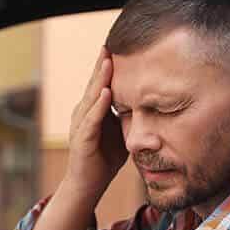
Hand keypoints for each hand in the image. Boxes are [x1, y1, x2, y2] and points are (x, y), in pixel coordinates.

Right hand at [67, 46, 128, 191]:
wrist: (88, 185)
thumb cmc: (104, 159)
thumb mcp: (119, 132)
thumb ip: (127, 116)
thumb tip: (148, 103)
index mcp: (93, 110)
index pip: (101, 83)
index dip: (108, 66)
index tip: (118, 47)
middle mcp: (83, 113)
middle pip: (95, 84)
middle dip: (103, 65)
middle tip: (110, 44)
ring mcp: (80, 125)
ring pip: (91, 98)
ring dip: (100, 79)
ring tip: (109, 61)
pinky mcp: (82, 139)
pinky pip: (91, 120)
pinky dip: (98, 106)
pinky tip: (106, 93)